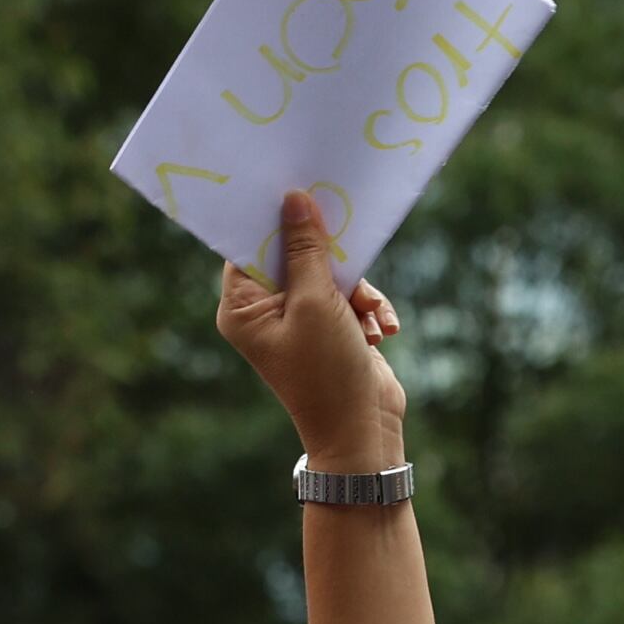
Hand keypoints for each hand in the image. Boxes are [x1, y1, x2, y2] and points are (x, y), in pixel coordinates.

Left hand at [217, 190, 405, 469]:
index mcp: (241, 309)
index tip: (297, 191)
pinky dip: (368, 309)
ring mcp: (299, 319)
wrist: (364, 432)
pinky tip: (382, 332)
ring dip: (358, 291)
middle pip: (292, 254)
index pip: (248, 247)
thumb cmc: (328, 373)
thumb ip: (306, 248)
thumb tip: (294, 199)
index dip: (273, 220)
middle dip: (327, 255)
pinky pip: (349, 296)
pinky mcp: (330, 326)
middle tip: (347, 240)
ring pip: (328, 273)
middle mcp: (264, 312)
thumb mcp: (317, 302)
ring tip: (370, 318)